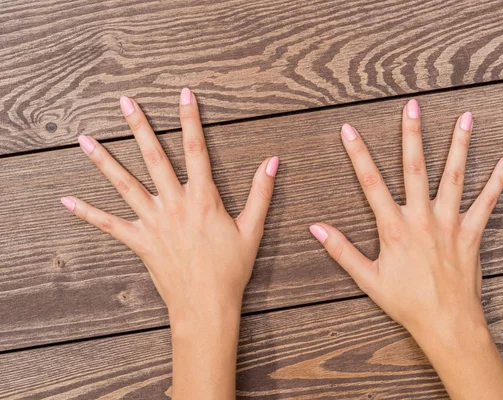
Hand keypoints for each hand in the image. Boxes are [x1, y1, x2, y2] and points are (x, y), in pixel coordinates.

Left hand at [61, 88, 278, 398]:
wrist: (207, 305)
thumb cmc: (230, 269)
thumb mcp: (252, 229)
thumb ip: (261, 193)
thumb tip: (273, 162)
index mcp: (203, 198)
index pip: (196, 150)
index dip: (190, 120)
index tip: (184, 95)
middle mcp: (174, 204)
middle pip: (154, 157)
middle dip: (139, 127)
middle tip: (125, 102)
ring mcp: (153, 222)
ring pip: (124, 184)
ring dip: (104, 161)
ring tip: (85, 140)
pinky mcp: (139, 241)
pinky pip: (109, 224)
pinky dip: (88, 212)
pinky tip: (67, 201)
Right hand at [310, 99, 502, 398]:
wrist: (446, 323)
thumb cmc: (406, 302)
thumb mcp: (367, 278)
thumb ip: (341, 250)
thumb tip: (316, 228)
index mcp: (394, 228)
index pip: (371, 183)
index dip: (358, 154)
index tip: (349, 130)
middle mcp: (422, 218)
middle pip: (415, 168)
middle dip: (411, 134)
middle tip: (412, 105)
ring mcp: (449, 223)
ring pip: (454, 176)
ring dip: (459, 145)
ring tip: (464, 117)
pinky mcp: (471, 232)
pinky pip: (486, 202)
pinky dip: (497, 180)